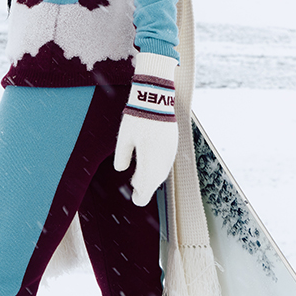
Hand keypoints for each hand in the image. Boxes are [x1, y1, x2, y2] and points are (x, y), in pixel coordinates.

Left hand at [114, 54, 177, 206]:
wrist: (156, 99)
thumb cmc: (136, 120)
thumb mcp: (123, 139)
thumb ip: (121, 158)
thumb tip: (122, 170)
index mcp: (149, 165)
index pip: (145, 192)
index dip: (139, 196)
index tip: (133, 194)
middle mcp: (163, 163)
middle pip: (154, 184)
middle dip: (144, 185)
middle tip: (133, 183)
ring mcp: (170, 154)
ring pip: (161, 173)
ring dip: (151, 175)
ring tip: (138, 170)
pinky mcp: (174, 145)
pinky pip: (165, 162)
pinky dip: (157, 165)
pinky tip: (148, 157)